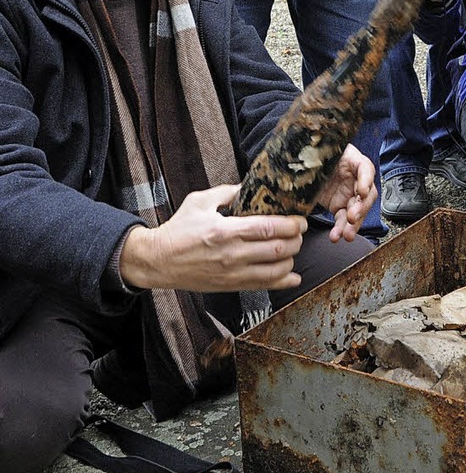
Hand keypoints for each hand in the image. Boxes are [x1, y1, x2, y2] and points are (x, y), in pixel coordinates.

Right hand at [120, 185, 305, 292]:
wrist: (158, 261)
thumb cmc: (178, 229)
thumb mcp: (199, 201)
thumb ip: (227, 192)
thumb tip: (249, 185)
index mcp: (225, 230)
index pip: (268, 227)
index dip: (291, 225)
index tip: (299, 220)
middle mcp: (232, 254)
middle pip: (278, 249)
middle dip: (296, 240)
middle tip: (299, 232)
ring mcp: (233, 273)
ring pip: (275, 269)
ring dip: (291, 259)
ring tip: (292, 248)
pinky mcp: (231, 286)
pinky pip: (264, 286)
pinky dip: (283, 282)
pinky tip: (293, 276)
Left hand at [316, 144, 376, 241]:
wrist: (304, 164)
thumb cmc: (314, 154)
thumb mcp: (318, 152)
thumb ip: (319, 156)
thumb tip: (310, 159)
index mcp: (352, 160)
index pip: (365, 168)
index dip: (366, 180)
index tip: (362, 191)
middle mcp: (355, 178)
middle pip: (366, 194)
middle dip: (361, 208)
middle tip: (352, 217)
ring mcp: (348, 194)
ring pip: (357, 211)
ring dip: (353, 225)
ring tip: (347, 235)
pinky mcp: (339, 206)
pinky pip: (343, 219)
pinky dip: (340, 229)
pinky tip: (336, 236)